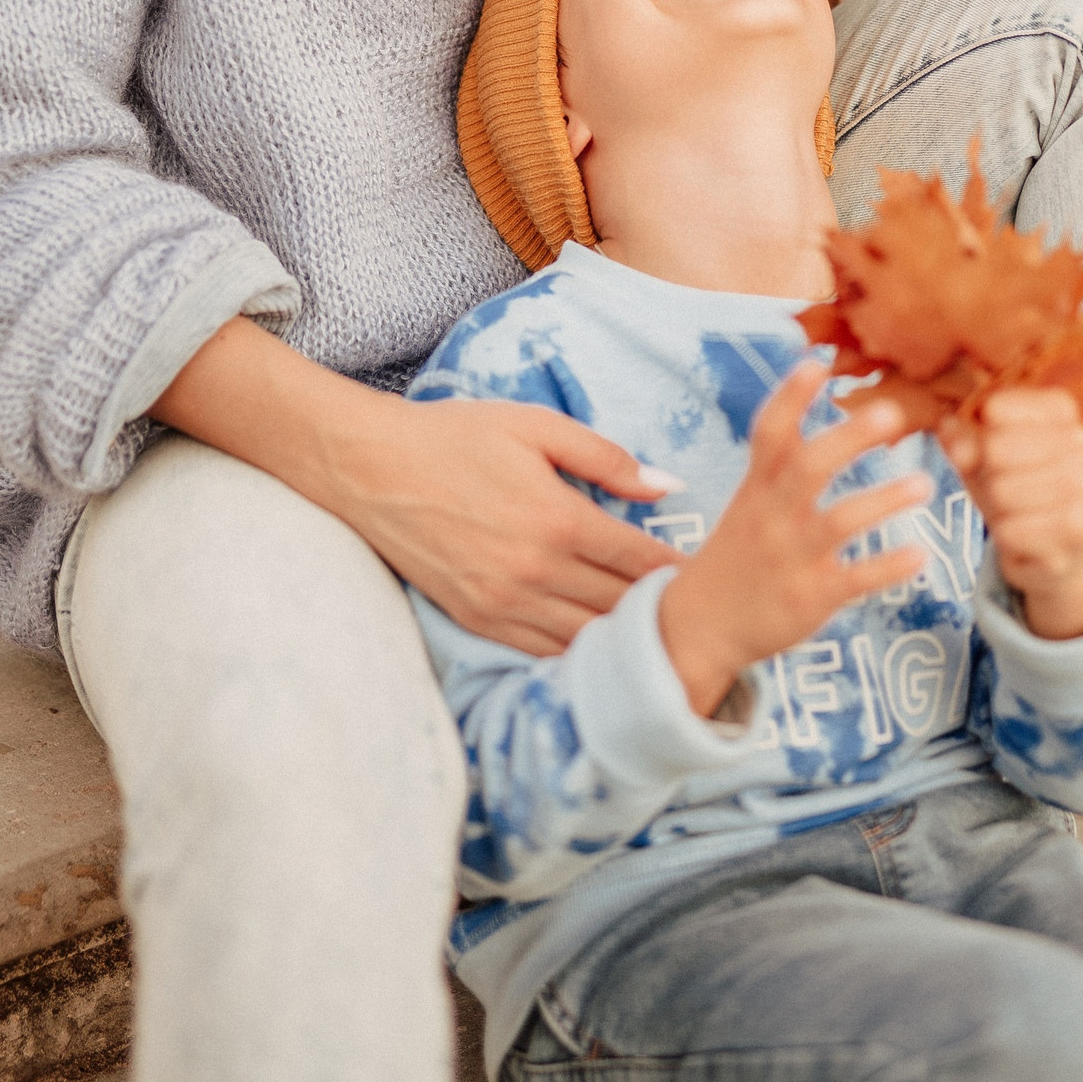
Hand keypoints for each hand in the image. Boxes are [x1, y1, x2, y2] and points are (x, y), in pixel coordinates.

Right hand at [152, 317, 678, 656]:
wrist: (371, 468)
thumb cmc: (454, 436)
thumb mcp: (534, 427)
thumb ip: (606, 456)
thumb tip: (668, 485)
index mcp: (558, 518)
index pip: (640, 561)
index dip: (680, 572)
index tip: (711, 576)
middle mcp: (535, 571)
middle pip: (620, 608)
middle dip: (663, 613)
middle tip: (700, 614)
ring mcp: (503, 604)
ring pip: (586, 639)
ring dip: (625, 641)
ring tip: (661, 640)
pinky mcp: (477, 620)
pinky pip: (541, 651)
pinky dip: (577, 654)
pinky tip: (602, 652)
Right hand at [658, 360, 929, 716]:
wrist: (701, 625)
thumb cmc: (738, 549)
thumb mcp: (749, 498)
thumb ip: (779, 456)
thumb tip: (806, 395)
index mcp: (757, 487)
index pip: (769, 433)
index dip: (790, 397)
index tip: (816, 362)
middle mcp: (773, 516)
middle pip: (808, 468)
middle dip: (848, 439)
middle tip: (890, 412)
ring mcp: (792, 557)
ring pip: (839, 522)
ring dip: (883, 501)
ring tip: (924, 484)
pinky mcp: (812, 597)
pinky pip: (856, 579)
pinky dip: (888, 566)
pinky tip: (921, 553)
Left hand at [940, 389, 1082, 638]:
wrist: (1053, 540)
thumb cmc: (1013, 481)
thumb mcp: (981, 451)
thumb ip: (958, 436)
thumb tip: (947, 430)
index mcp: (1058, 407)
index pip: (995, 408)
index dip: (975, 432)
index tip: (986, 443)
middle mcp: (1078, 440)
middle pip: (995, 448)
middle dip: (984, 470)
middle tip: (998, 480)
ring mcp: (1082, 484)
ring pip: (1001, 491)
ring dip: (994, 504)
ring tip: (1012, 505)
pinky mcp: (1075, 531)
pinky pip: (1009, 530)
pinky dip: (1004, 533)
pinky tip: (1022, 530)